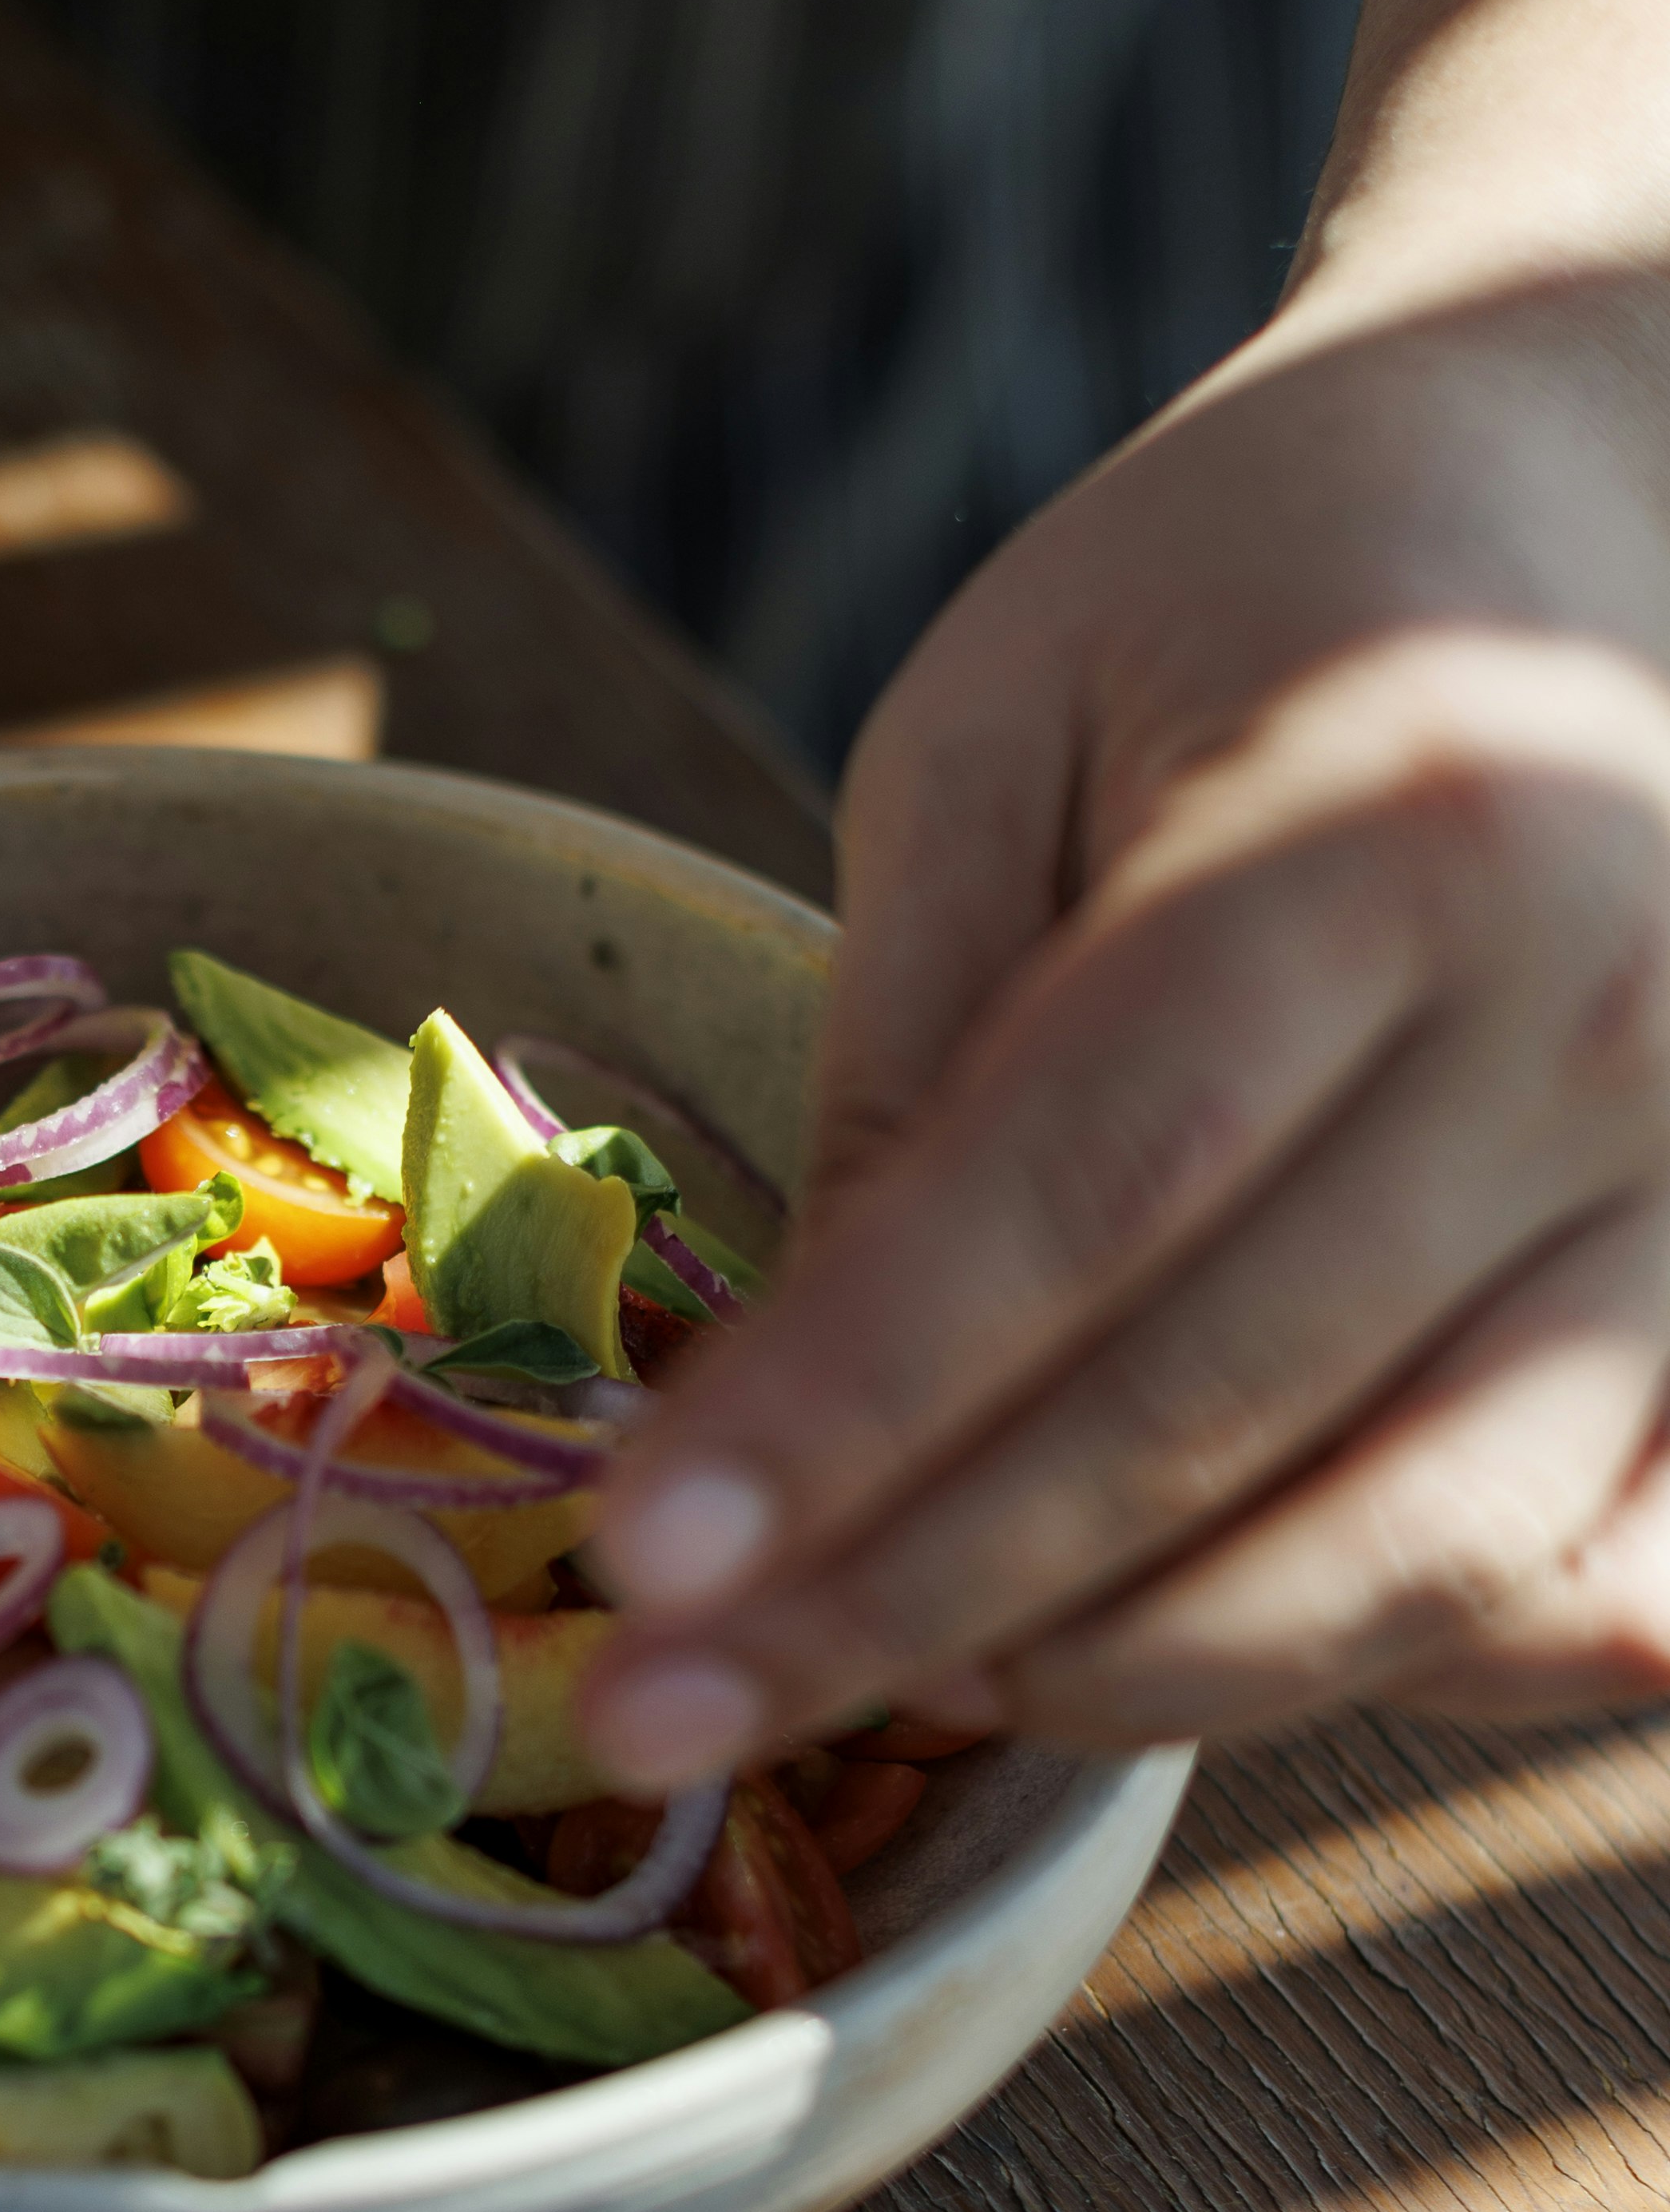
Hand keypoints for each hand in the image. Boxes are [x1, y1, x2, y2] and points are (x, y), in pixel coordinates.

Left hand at [581, 266, 1669, 1775]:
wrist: (1593, 491)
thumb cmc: (1246, 595)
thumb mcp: (999, 734)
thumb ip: (911, 1054)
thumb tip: (794, 1407)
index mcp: (1393, 831)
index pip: (1079, 1191)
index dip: (849, 1405)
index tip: (638, 1559)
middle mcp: (1599, 1030)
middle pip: (1218, 1407)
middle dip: (909, 1598)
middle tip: (659, 1720)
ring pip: (1420, 1554)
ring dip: (1131, 1680)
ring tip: (886, 1708)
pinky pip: (1599, 1584)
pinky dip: (1398, 1680)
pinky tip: (1181, 1676)